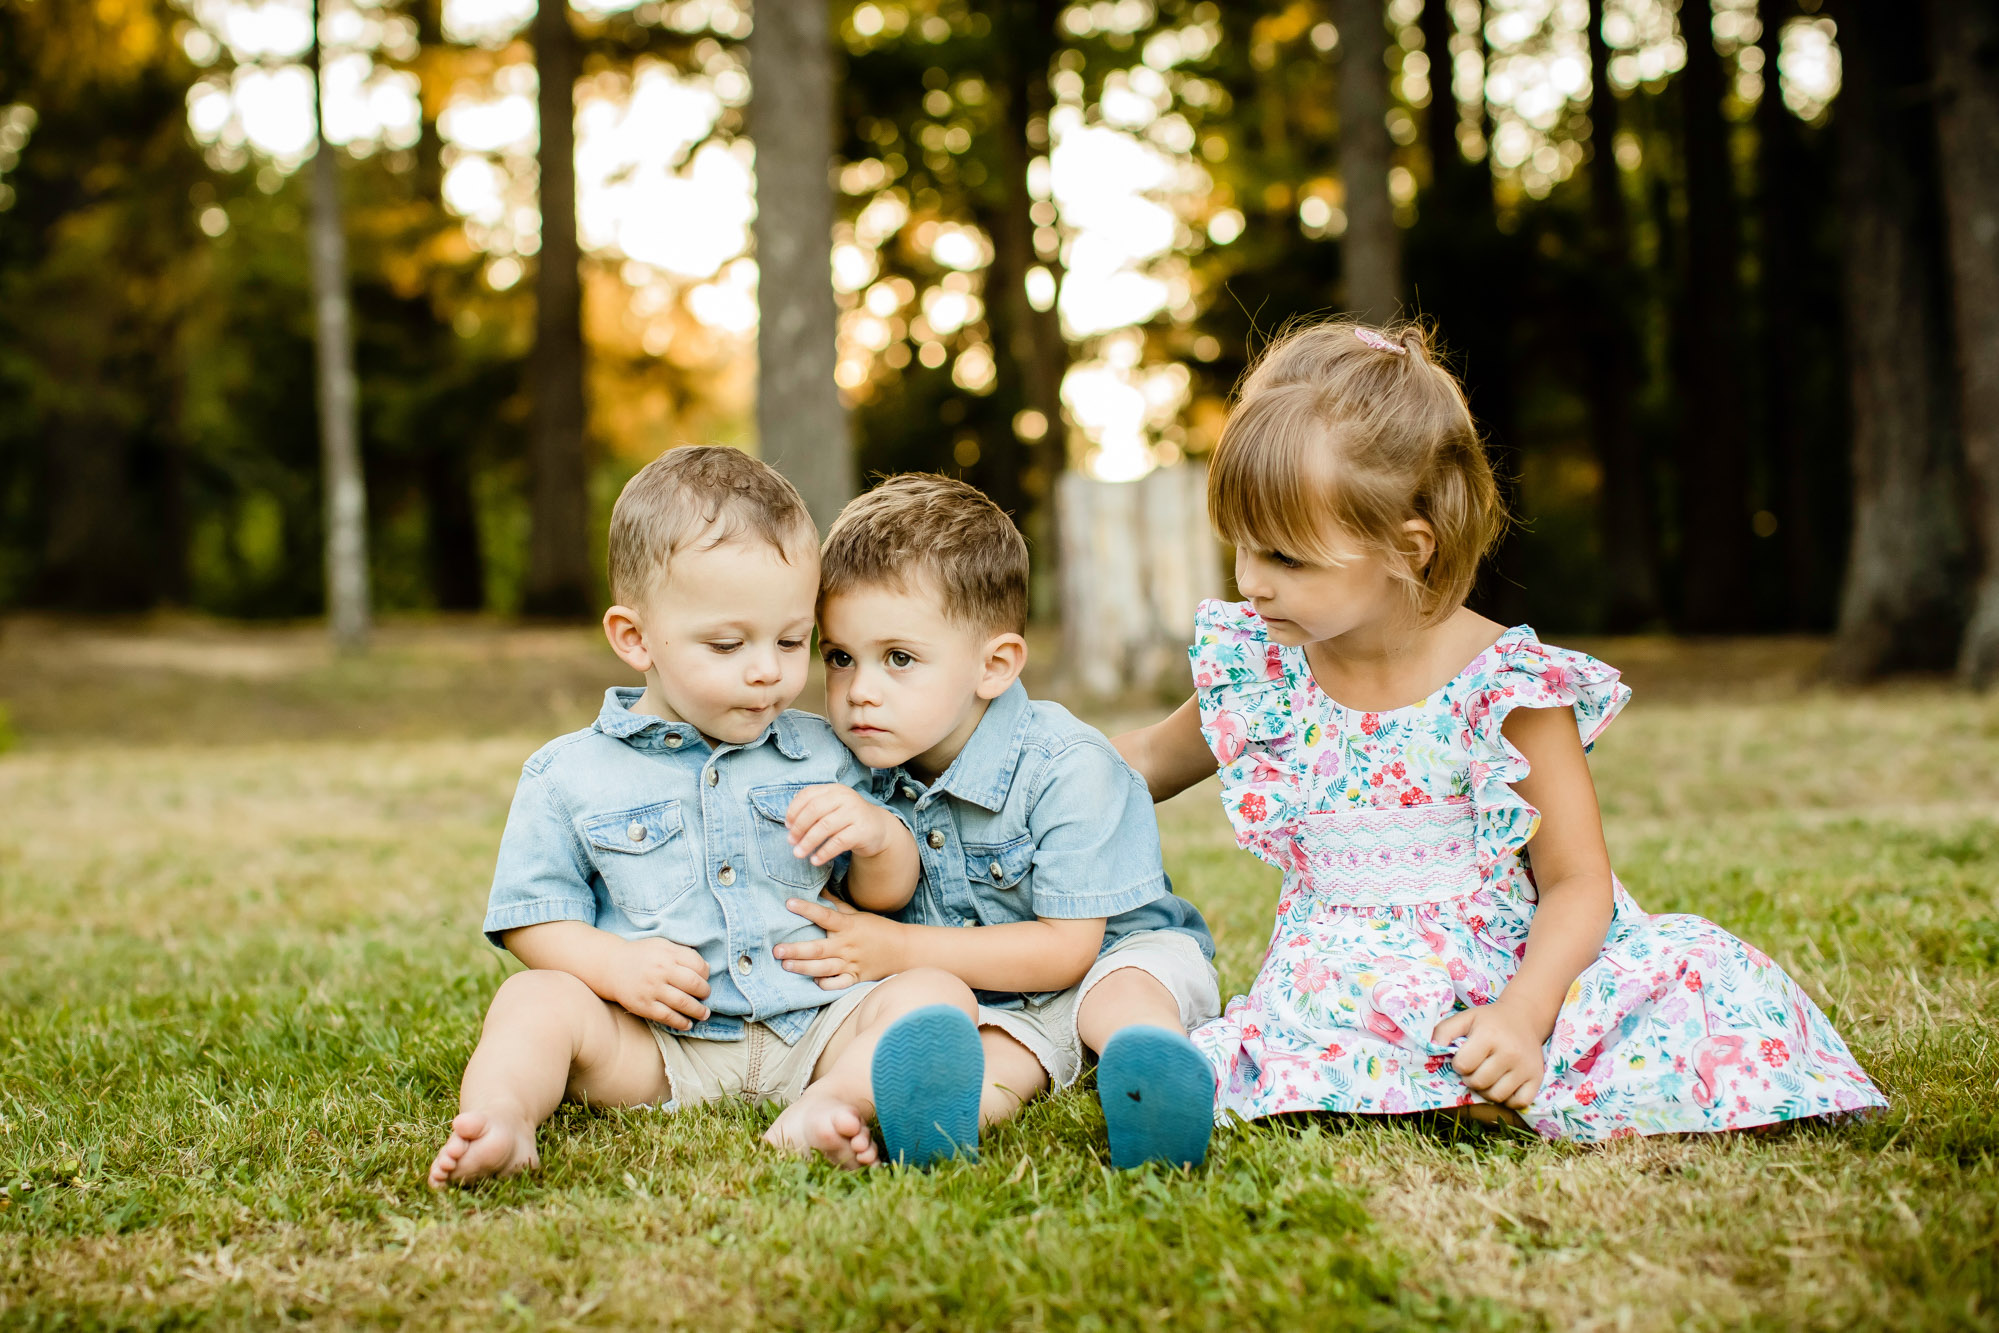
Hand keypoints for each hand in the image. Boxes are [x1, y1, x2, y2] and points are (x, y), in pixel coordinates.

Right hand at [606, 936, 711, 1029]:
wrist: (611, 966)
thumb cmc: (642, 955)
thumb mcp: (662, 946)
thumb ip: (684, 954)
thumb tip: (707, 969)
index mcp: (668, 953)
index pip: (697, 965)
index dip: (706, 974)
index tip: (705, 979)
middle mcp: (661, 970)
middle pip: (693, 984)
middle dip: (705, 993)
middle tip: (706, 996)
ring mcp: (652, 989)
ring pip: (683, 1003)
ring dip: (698, 1011)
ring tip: (704, 1014)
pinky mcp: (644, 1005)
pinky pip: (667, 1017)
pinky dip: (681, 1022)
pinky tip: (687, 1023)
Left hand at [774, 896, 908, 988]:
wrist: (903, 949)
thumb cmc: (877, 929)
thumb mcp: (857, 913)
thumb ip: (836, 905)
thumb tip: (818, 889)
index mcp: (848, 926)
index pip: (825, 916)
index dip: (807, 909)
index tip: (789, 903)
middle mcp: (847, 945)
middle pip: (819, 948)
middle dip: (796, 950)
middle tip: (777, 950)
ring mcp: (852, 964)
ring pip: (824, 968)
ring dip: (804, 968)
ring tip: (786, 966)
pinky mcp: (856, 978)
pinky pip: (839, 984)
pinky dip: (827, 984)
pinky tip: (814, 981)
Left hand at [785, 784, 904, 866]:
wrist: (878, 828)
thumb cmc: (848, 819)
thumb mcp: (832, 809)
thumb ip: (813, 810)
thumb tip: (790, 823)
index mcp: (834, 789)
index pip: (808, 795)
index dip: (794, 810)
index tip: (787, 826)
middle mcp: (845, 797)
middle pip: (814, 810)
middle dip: (799, 827)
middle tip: (791, 842)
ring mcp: (855, 813)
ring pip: (825, 827)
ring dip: (808, 842)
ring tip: (798, 854)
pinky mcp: (862, 830)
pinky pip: (838, 842)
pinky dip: (824, 852)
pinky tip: (815, 860)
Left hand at [1432, 1001, 1546, 1109]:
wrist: (1523, 1018)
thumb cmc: (1489, 1021)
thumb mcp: (1465, 1018)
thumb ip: (1443, 1032)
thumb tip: (1431, 1050)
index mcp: (1490, 1035)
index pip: (1463, 1065)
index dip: (1458, 1064)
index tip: (1464, 1057)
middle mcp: (1510, 1052)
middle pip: (1478, 1083)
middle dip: (1470, 1078)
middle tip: (1475, 1068)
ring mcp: (1526, 1067)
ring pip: (1496, 1096)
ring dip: (1486, 1090)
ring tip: (1487, 1076)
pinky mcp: (1537, 1078)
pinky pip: (1518, 1102)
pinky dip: (1508, 1099)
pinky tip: (1503, 1084)